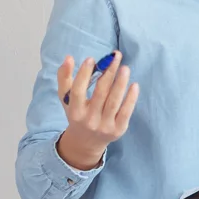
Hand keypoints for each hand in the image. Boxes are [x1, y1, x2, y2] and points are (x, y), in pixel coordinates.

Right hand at [55, 51, 138, 170]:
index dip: (84, 74)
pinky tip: (134, 85)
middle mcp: (89, 120)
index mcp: (74, 111)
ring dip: (120, 83)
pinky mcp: (118, 130)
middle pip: (100, 93)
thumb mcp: (66, 99)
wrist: (86, 142)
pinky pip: (126, 112)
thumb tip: (69, 58)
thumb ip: (64, 77)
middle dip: (108, 73)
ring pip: (114, 101)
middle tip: (115, 56)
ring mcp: (104, 126)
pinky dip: (131, 98)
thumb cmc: (77, 114)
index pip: (78, 91)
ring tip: (125, 68)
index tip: (91, 58)